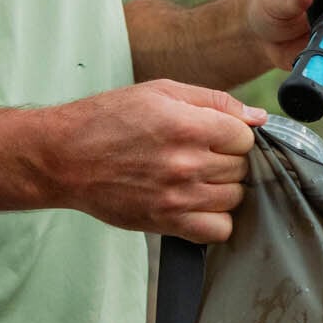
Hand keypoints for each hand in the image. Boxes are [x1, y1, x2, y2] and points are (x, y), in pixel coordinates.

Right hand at [27, 81, 264, 243]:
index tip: (217, 134)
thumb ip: (214, 101)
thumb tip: (257, 116)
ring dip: (223, 189)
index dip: (234, 134)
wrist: (64, 158)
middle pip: (241, 168)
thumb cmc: (108, 119)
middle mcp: (187, 163)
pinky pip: (218, 230)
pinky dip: (216, 220)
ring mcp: (178, 196)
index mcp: (188, 125)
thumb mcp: (160, 92)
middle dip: (227, 159)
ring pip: (234, 198)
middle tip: (201, 154)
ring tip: (197, 178)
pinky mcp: (166, 222)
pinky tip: (198, 204)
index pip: (246, 137)